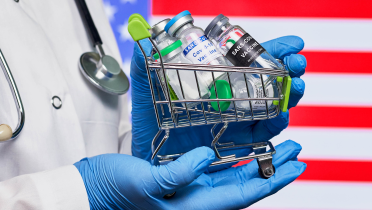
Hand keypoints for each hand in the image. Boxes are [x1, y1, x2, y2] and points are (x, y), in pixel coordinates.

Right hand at [75, 140, 305, 208]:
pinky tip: (239, 152)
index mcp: (191, 207)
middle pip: (244, 186)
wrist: (92, 191)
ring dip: (256, 163)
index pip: (243, 194)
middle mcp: (195, 201)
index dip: (272, 180)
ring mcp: (188, 191)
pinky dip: (232, 161)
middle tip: (294, 150)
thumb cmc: (113, 190)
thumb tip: (207, 156)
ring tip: (275, 149)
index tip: (295, 164)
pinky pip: (215, 172)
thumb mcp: (144, 181)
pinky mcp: (179, 180)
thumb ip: (178, 173)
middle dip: (272, 169)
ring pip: (233, 178)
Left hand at [131, 36, 306, 165]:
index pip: (248, 61)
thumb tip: (148, 37)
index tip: (292, 44)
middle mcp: (230, 99)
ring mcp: (235, 121)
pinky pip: (261, 134)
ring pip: (271, 107)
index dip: (271, 51)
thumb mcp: (145, 90)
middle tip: (296, 66)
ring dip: (288, 96)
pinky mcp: (235, 144)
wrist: (145, 153)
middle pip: (268, 82)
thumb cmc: (147, 120)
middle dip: (287, 72)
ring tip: (295, 88)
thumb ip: (145, 64)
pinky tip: (280, 116)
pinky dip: (274, 125)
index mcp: (215, 80)